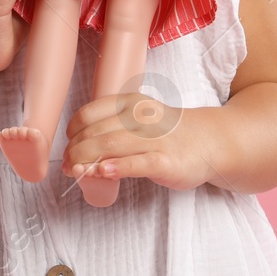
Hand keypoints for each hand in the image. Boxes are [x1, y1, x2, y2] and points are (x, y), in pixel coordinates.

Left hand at [61, 93, 227, 192]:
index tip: (67, 148)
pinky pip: (137, 163)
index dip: (71, 133)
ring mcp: (154, 139)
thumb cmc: (166, 133)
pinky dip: (117, 167)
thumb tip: (77, 151)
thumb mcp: (137, 120)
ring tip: (76, 171)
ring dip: (87, 160)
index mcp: (129, 103)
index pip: (88, 114)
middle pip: (95, 133)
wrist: (209, 140)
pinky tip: (104, 172)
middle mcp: (140, 117)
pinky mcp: (166, 161)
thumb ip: (109, 130)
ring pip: (111, 146)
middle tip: (68, 166)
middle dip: (74, 151)